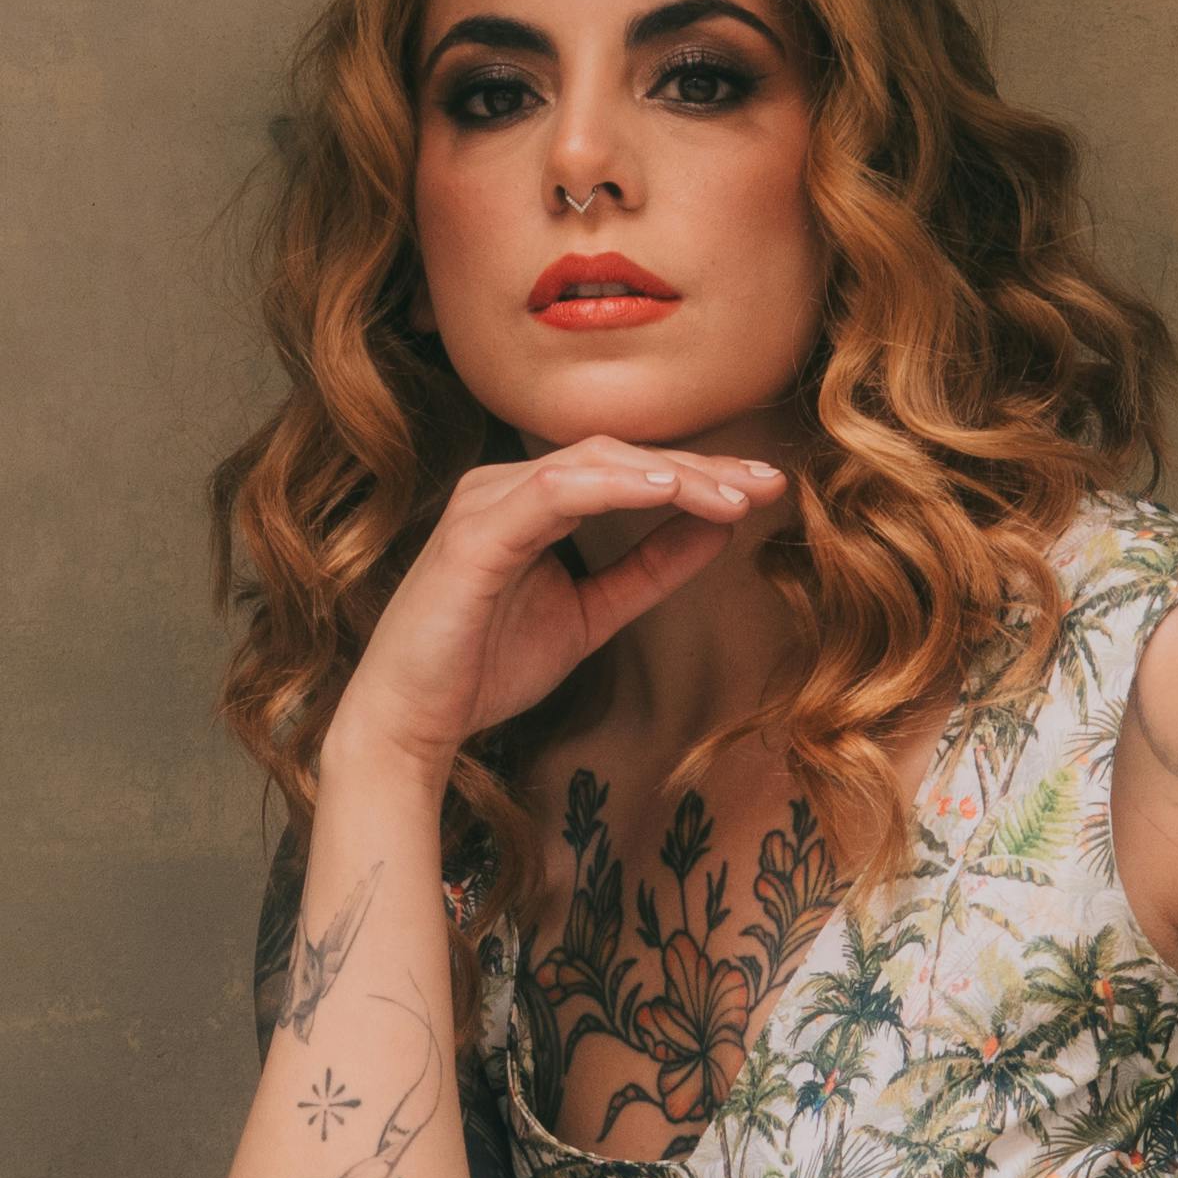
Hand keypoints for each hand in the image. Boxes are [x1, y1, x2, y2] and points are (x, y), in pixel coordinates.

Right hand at [323, 441, 788, 791]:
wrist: (409, 723)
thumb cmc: (484, 667)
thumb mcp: (590, 614)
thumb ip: (648, 572)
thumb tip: (717, 532)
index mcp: (528, 499)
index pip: (627, 469)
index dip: (699, 474)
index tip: (764, 489)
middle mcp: (504, 486)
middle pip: (620, 454)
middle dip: (700, 466)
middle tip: (768, 483)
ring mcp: (486, 503)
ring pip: (596, 464)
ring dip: (672, 474)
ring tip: (733, 495)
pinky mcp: (475, 534)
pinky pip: (555, 493)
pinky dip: (615, 486)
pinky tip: (667, 492)